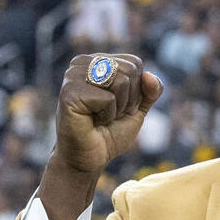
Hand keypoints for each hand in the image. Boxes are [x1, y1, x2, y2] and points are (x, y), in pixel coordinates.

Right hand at [39, 54, 163, 219]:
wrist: (90, 158)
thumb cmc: (110, 133)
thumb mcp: (137, 109)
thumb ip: (150, 91)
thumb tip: (150, 76)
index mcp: (98, 61)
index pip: (134, 63)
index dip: (136, 91)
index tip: (118, 106)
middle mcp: (83, 62)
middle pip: (129, 70)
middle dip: (129, 99)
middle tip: (109, 114)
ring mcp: (73, 75)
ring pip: (120, 81)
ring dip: (118, 108)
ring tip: (100, 117)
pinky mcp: (69, 91)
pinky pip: (108, 99)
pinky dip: (107, 115)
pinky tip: (91, 122)